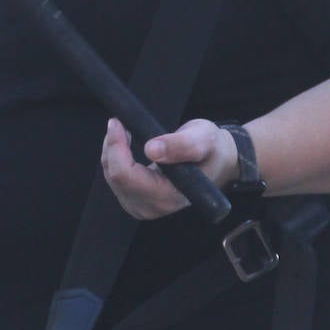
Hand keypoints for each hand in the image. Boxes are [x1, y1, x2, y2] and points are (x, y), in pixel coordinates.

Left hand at [100, 117, 238, 219]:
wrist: (217, 162)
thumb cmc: (212, 150)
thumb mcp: (203, 140)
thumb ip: (181, 145)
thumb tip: (151, 149)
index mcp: (168, 196)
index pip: (126, 176)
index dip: (117, 148)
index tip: (118, 122)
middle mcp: (153, 207)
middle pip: (115, 177)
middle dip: (112, 147)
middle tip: (118, 122)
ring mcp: (143, 206)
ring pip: (112, 177)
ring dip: (112, 151)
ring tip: (121, 130)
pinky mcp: (136, 200)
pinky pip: (115, 179)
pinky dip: (114, 159)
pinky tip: (122, 145)